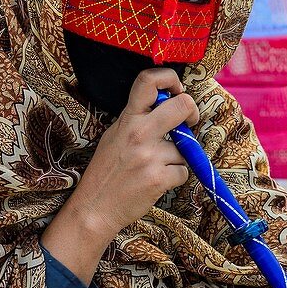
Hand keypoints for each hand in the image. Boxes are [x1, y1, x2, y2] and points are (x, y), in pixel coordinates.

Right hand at [39, 68, 197, 283]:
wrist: (94, 208)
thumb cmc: (107, 171)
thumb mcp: (115, 135)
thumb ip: (138, 118)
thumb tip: (169, 104)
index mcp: (127, 118)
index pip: (149, 80)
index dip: (171, 79)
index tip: (177, 91)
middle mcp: (139, 132)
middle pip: (183, 105)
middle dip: (192, 111)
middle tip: (189, 121)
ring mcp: (150, 155)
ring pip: (186, 147)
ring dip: (178, 158)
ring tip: (155, 167)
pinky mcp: (159, 178)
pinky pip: (184, 171)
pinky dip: (175, 177)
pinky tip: (157, 182)